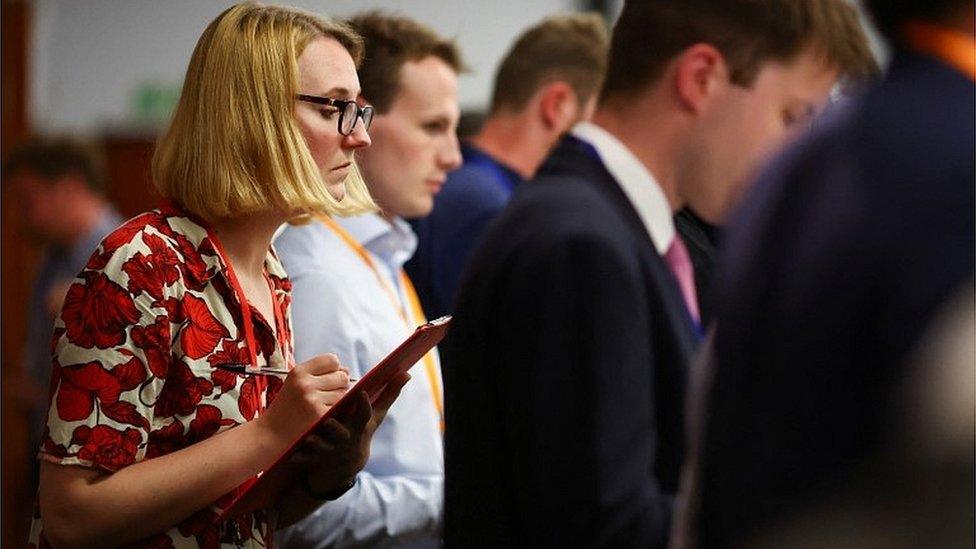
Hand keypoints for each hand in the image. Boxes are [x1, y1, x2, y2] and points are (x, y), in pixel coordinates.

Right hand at [259, 354, 349, 442]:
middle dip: (339, 385)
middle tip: (326, 395)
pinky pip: (341, 407)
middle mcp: (305, 383)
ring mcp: (313, 400)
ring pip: (344, 393)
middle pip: (342, 376)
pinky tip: (323, 416)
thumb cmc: (286, 408)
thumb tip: (347, 370)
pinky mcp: (320, 415)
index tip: (327, 379)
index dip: (334, 369)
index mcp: (298, 372)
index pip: (332, 360)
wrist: (271, 434)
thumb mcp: (295, 384)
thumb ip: (319, 374)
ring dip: (338, 399)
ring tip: (322, 406)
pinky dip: (336, 412)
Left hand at [297, 372, 409, 494]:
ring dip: (316, 443)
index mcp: (359, 426)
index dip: (364, 405)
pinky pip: (306, 459)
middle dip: (336, 428)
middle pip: (342, 433)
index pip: (364, 415)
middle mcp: (346, 439)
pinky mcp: (316, 459)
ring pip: (322, 447)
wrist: (343, 465)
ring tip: (309, 437)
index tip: (361, 393)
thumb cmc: (360, 431)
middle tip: (329, 420)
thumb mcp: (375, 417)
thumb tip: (407, 373)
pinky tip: (292, 454)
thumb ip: (389, 394)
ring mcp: (331, 450)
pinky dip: (299, 457)